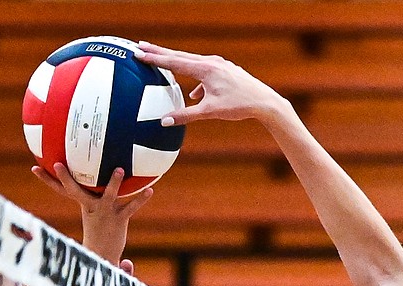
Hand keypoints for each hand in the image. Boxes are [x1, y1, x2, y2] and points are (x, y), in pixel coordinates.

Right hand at [32, 165, 151, 260]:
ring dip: (114, 183)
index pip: (61, 190)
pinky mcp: (120, 219)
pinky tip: (150, 190)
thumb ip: (93, 199)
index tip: (34, 168)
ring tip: (119, 169)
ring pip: (109, 195)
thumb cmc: (98, 233)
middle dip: (65, 178)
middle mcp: (91, 207)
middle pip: (75, 191)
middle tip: (57, 165)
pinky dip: (141, 199)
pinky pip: (131, 207)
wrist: (104, 256)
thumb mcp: (92, 214)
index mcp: (83, 204)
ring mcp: (105, 213)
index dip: (47, 180)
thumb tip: (91, 202)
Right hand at [135, 43, 288, 125]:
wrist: (265, 102)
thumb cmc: (239, 106)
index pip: (174, 62)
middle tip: (141, 46)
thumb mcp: (210, 112)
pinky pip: (204, 72)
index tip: (138, 52)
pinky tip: (195, 94)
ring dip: (176, 62)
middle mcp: (211, 62)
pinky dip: (195, 78)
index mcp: (205, 69)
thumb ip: (186, 115)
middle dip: (160, 52)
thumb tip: (164, 121)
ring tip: (162, 61)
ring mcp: (219, 65)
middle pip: (180, 56)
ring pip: (192, 62)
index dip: (154, 58)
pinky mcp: (225, 71)